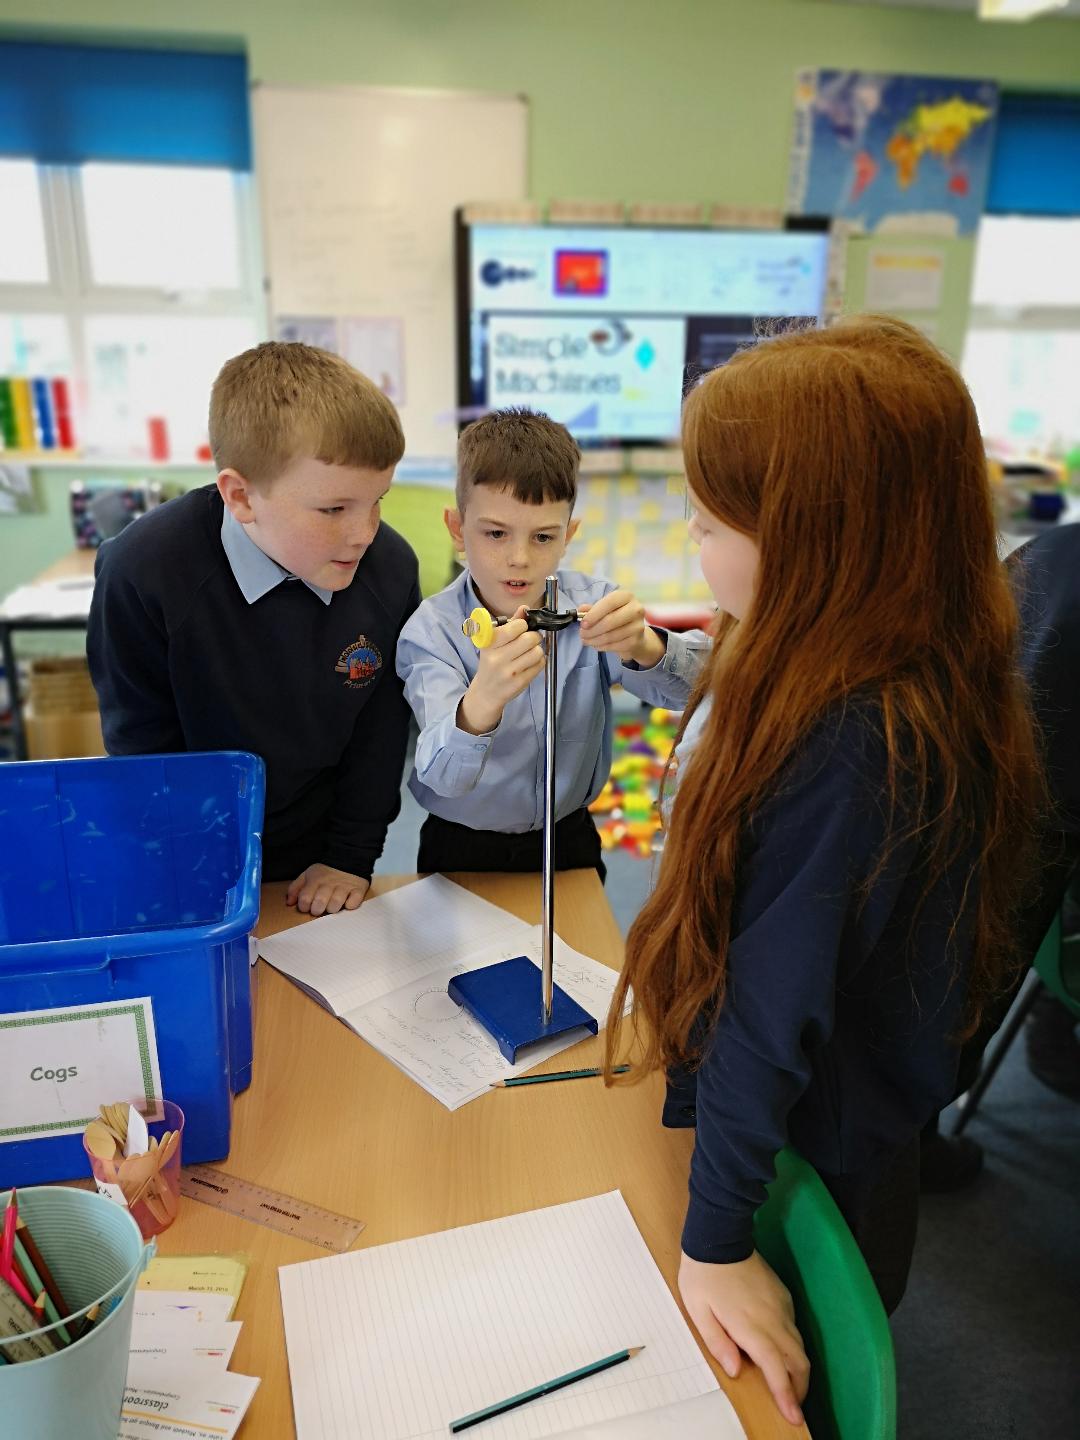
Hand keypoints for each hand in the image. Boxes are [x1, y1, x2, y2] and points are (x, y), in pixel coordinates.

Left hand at [286, 865, 369, 916]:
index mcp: (315, 880)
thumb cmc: (326, 871)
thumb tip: (289, 903)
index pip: (305, 899)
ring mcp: (345, 887)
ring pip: (336, 905)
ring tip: (333, 904)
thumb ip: (296, 888)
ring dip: (333, 908)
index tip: (307, 906)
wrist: (349, 856)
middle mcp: (329, 883)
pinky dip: (350, 905)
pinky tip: (347, 900)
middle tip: (319, 908)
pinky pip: (353, 903)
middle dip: (317, 910)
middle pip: (319, 904)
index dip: (304, 906)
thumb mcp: (307, 874)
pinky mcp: (358, 889)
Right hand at [458, 609, 543, 734]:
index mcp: (489, 643)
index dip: (523, 625)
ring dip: (537, 650)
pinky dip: (539, 662)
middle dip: (534, 637)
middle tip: (530, 640)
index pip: (516, 626)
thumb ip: (510, 624)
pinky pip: (540, 665)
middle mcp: (497, 658)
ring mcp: (509, 672)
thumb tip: (524, 608)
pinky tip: (529, 663)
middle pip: (529, 639)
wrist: (487, 691)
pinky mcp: (519, 683)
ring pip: (537, 652)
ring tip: (529, 653)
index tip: (521, 629)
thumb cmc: (492, 662)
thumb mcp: (494, 642)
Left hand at [578, 590, 664, 666]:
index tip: (583, 623)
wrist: (635, 634)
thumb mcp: (605, 609)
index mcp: (627, 596)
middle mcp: (636, 609)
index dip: (594, 613)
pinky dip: (602, 646)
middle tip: (582, 634)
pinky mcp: (636, 641)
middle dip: (592, 629)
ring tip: (586, 640)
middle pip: (610, 621)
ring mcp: (638, 626)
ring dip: (594, 640)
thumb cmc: (617, 617)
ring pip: (611, 635)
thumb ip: (592, 609)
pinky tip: (596, 644)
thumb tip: (580, 610)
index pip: (610, 602)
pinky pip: (615, 646)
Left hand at [678, 1250, 808, 1427]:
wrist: (720, 1236)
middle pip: (798, 1361)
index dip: (787, 1395)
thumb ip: (717, 1342)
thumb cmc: (703, 1274)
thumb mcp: (698, 1310)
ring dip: (797, 1368)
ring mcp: (781, 1306)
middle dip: (799, 1387)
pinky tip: (779, 1349)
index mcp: (750, 1326)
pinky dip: (792, 1346)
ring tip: (787, 1384)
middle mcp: (773, 1318)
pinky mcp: (783, 1296)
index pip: (776, 1368)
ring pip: (799, 1345)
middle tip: (792, 1405)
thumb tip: (735, 1370)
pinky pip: (794, 1327)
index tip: (794, 1416)